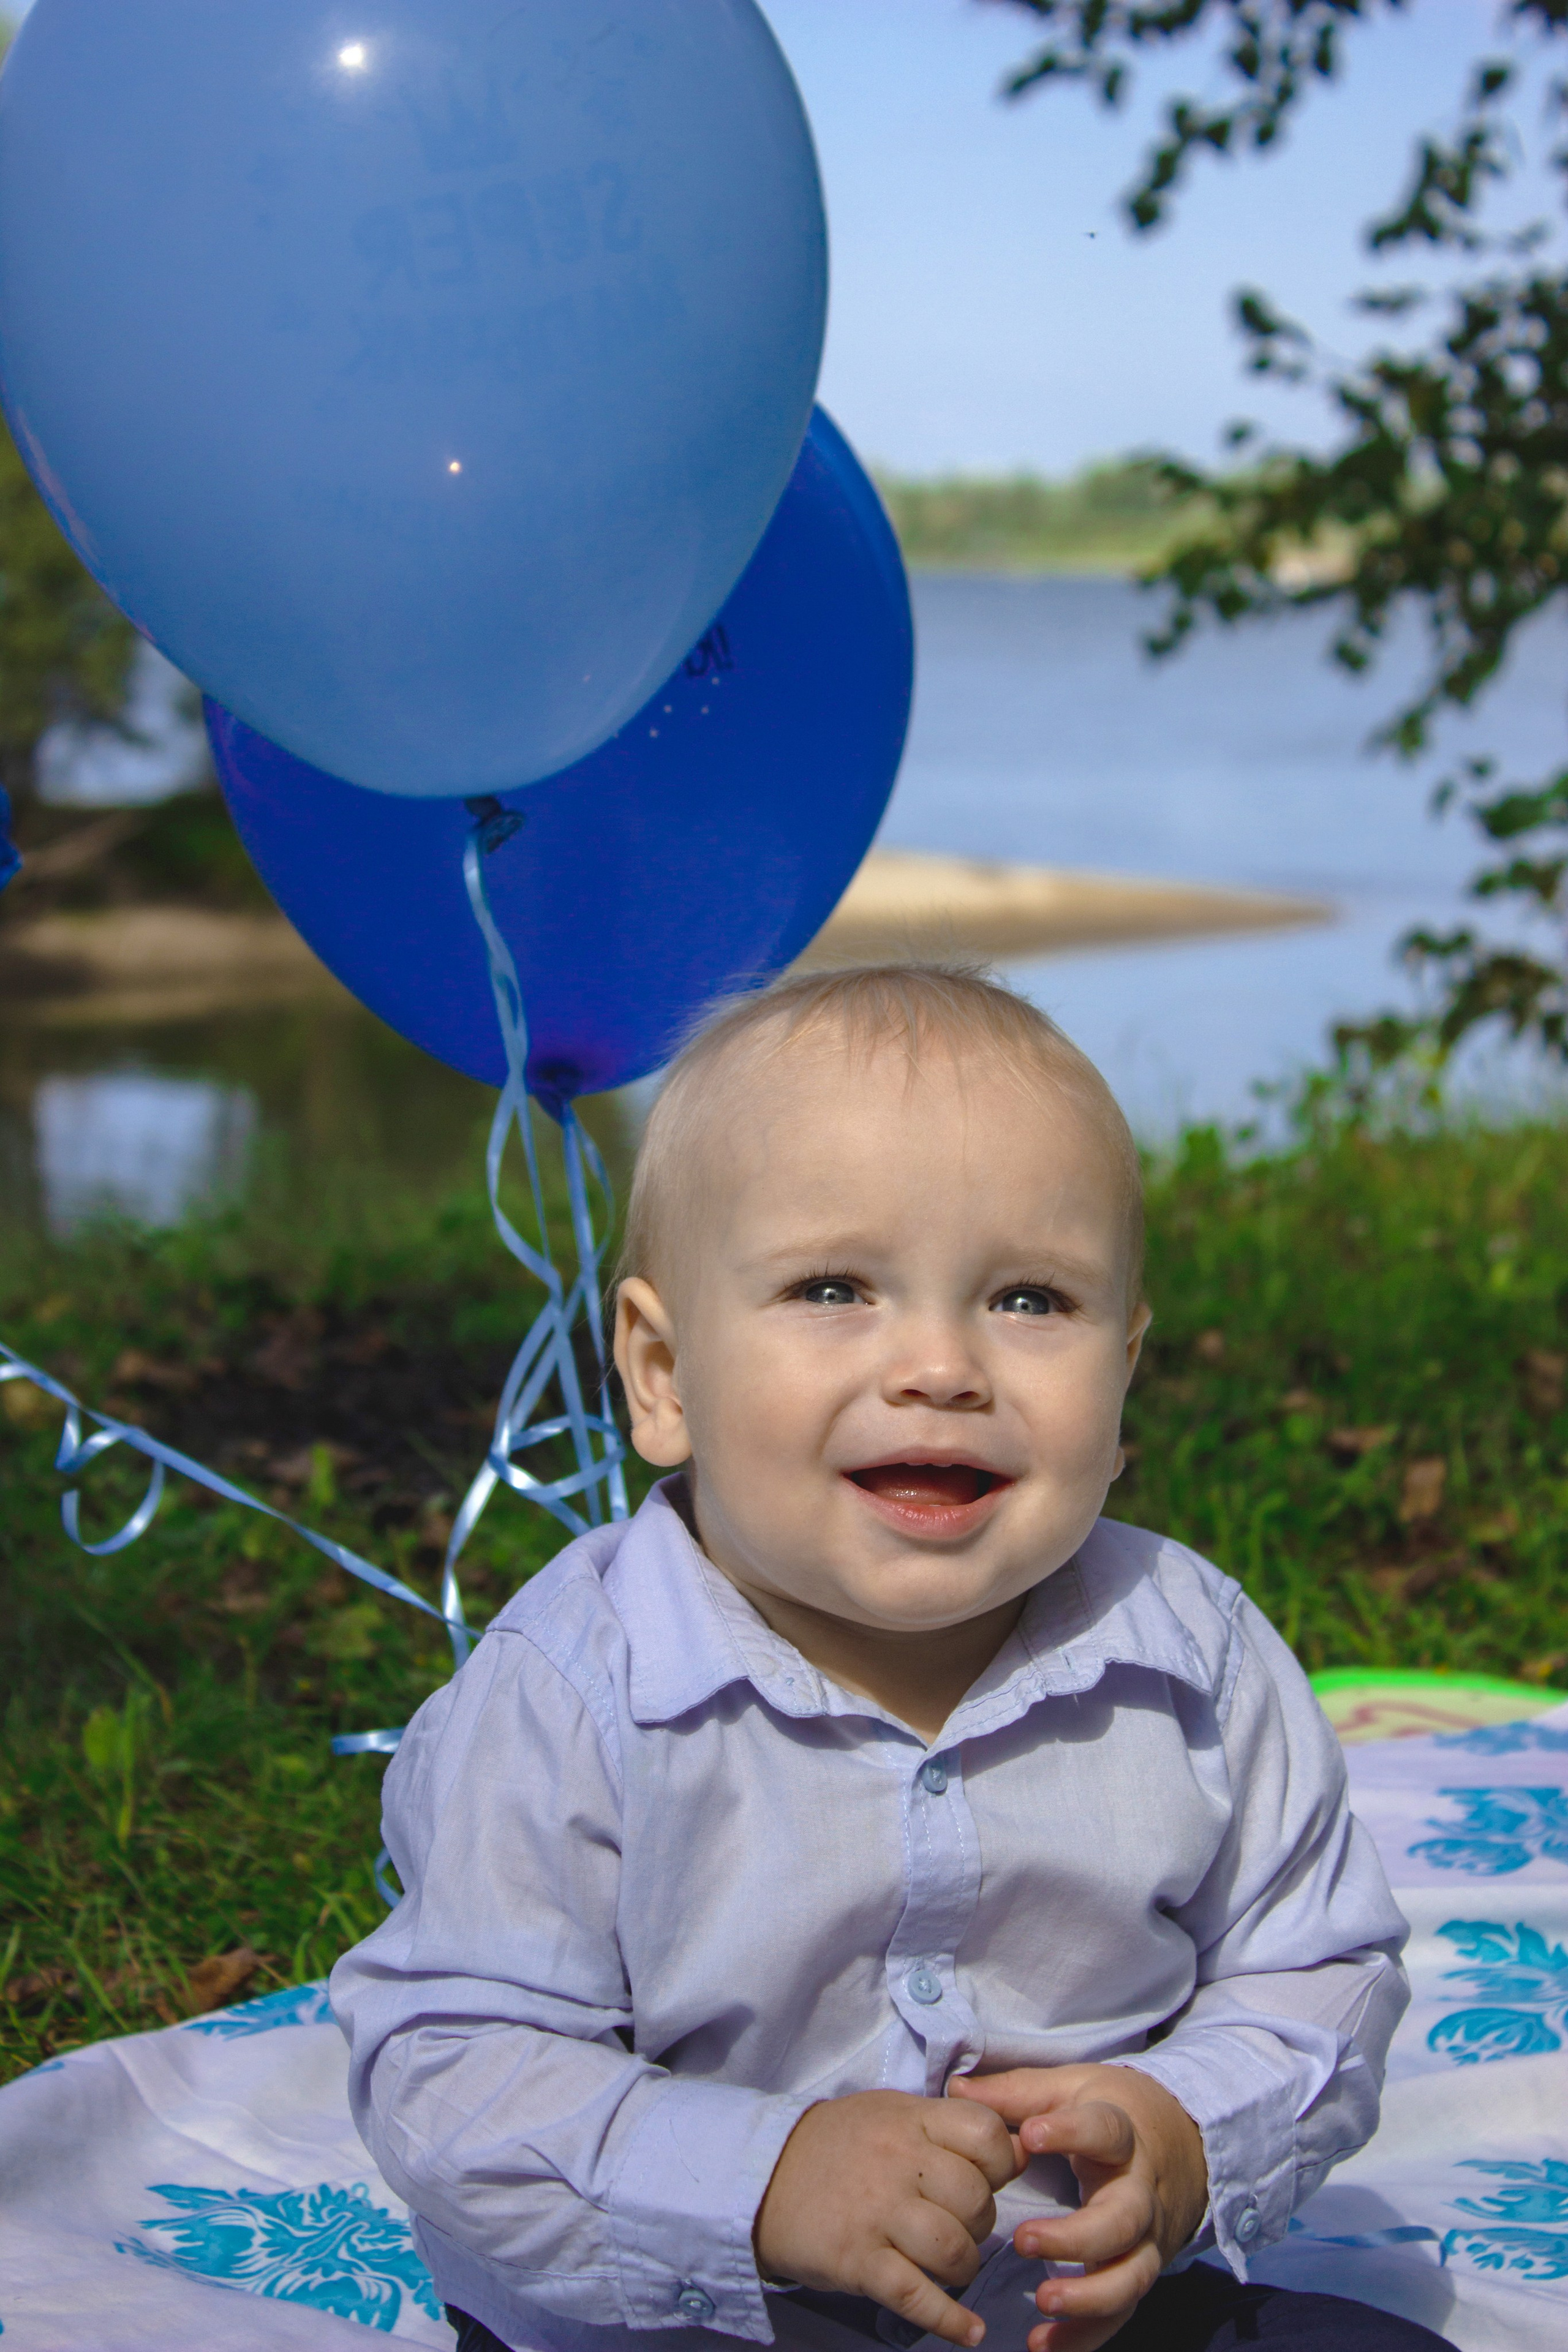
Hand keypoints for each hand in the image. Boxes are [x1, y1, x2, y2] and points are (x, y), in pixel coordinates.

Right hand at [754, 2090, 1021, 2347]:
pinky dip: (950, 2321)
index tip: (989, 2178)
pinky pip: (917, 2297)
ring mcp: (877, 2214)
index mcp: (909, 2120)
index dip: (1001, 2162)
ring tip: (951, 2267)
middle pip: (976, 2200)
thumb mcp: (890, 2114)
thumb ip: (945, 2127)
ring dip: (964, 2267)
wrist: (761, 2176)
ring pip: (954, 2250)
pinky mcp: (857, 2261)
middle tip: (960, 2226)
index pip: (985, 2135)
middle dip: (981, 2222)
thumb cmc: (837, 2145)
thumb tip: (1017, 2151)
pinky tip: (970, 2332)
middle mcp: (897, 2162)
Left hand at [948, 2065, 1206, 2351]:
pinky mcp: (1140, 2270)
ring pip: (1130, 2276)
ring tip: (1043, 2303)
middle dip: (1077, 2237)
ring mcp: (1146, 2238)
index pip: (1105, 2132)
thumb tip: (957, 2086)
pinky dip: (1086, 2335)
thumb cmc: (1114, 2111)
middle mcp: (1140, 2191)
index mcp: (1123, 2134)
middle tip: (1024, 2240)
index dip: (1071, 2133)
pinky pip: (1121, 2312)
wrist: (1184, 2141)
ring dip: (1088, 2297)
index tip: (1029, 2136)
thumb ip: (1018, 2092)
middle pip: (1122, 2221)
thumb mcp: (1072, 2088)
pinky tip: (1045, 2345)